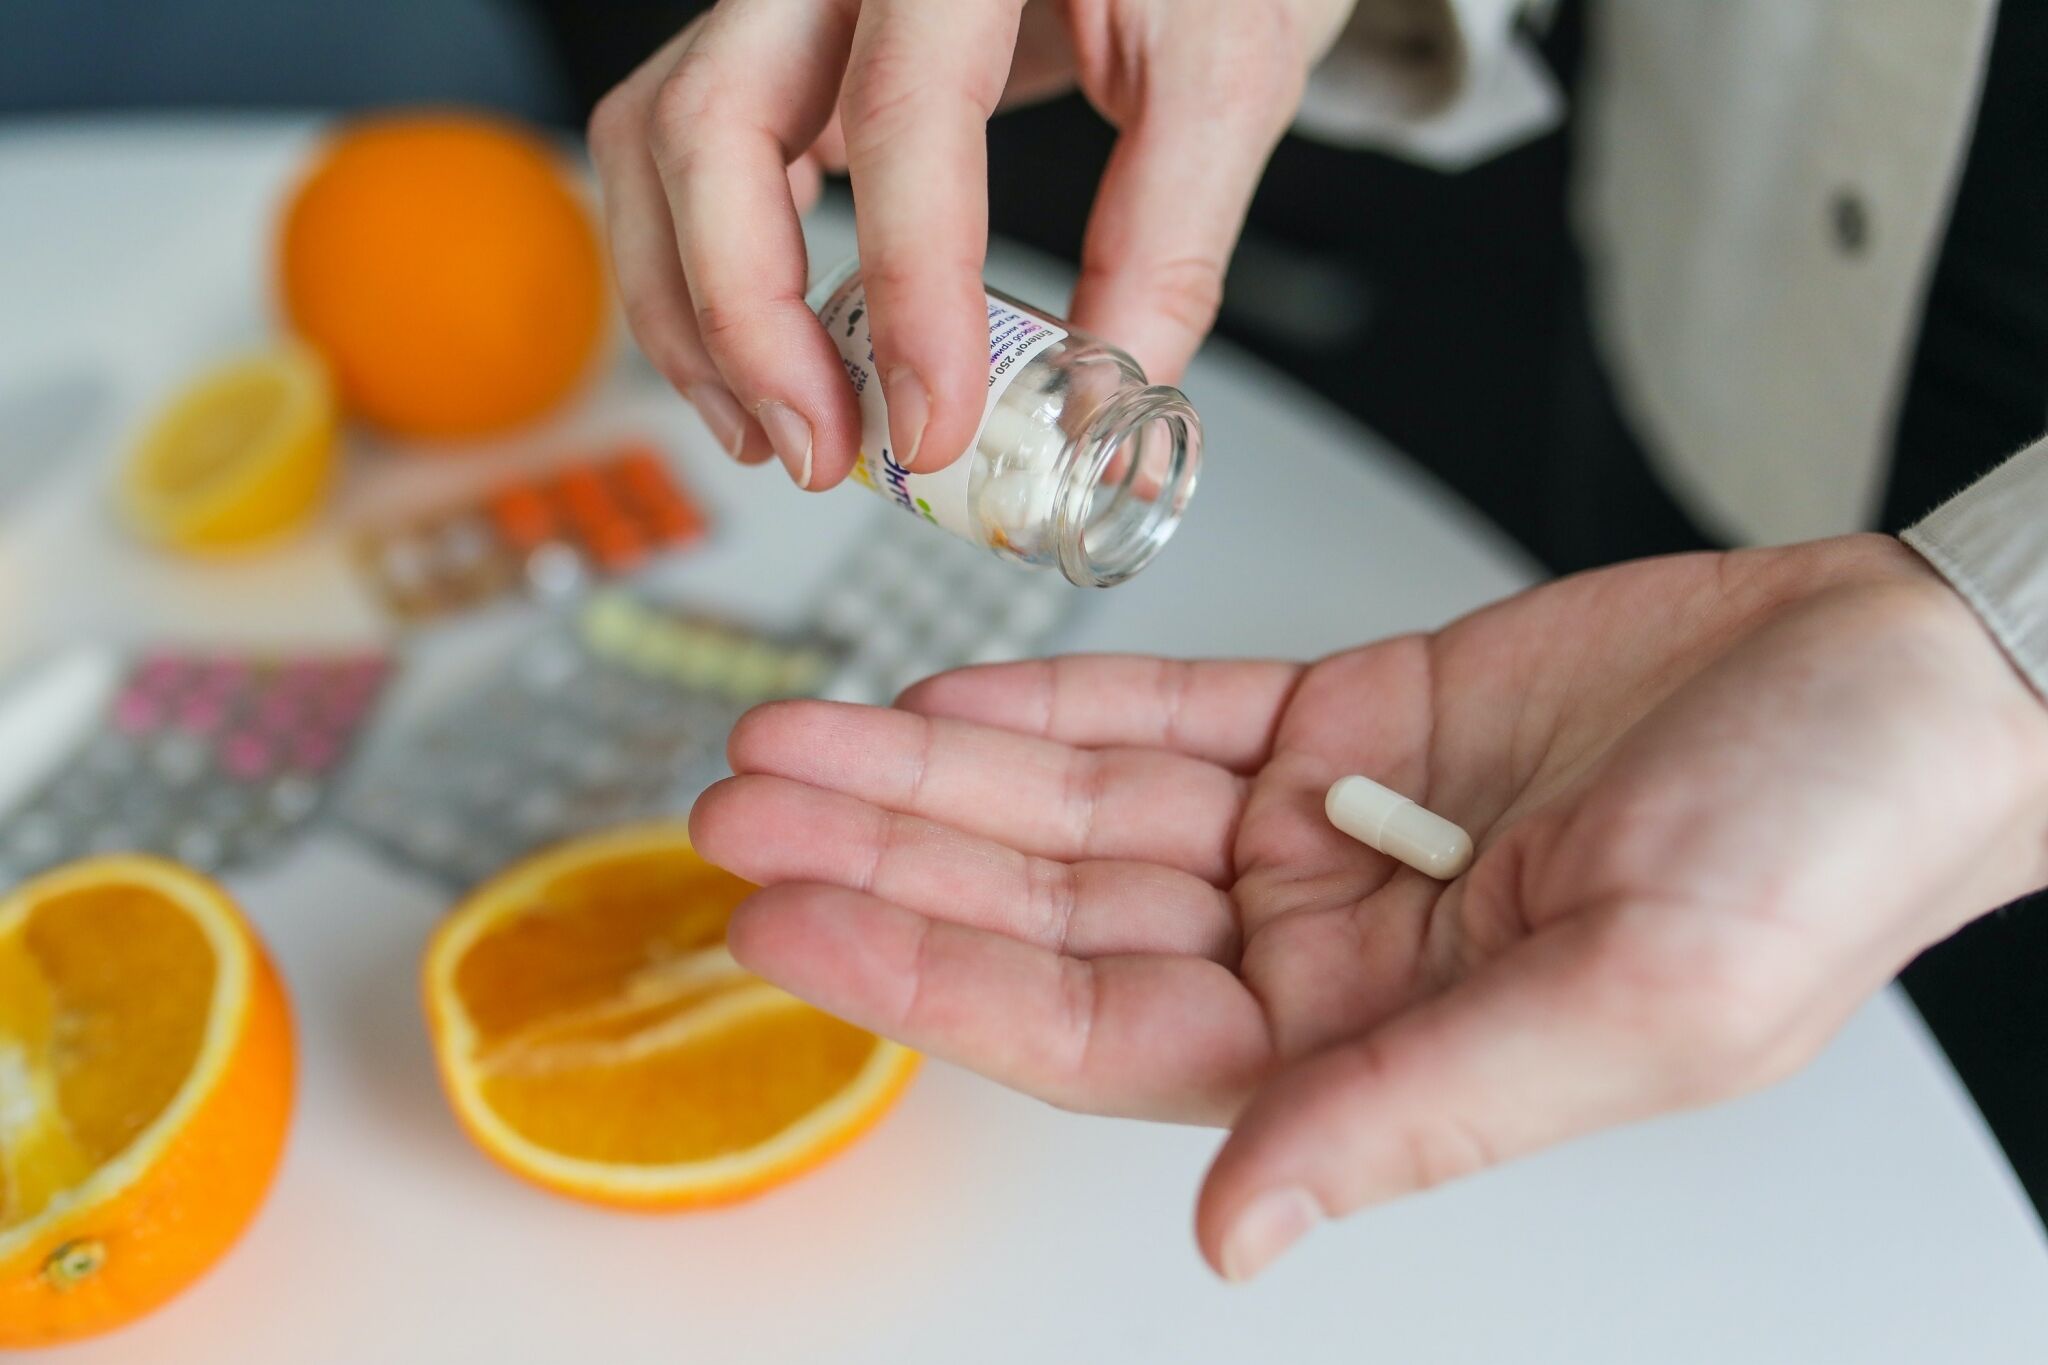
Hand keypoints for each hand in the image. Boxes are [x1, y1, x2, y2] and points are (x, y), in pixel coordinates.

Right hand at [587, 0, 1357, 487]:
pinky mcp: (775, 42)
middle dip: (745, 320)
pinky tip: (771, 360)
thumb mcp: (1229, 69)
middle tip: (822, 450)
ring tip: (779, 432)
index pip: (901, 114)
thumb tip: (1096, 414)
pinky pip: (679, 149)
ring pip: (655, 140)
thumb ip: (1167, 242)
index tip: (934, 426)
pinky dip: (697, 271)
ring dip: (692, 312)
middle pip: (708, 122)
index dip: (909, 292)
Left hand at [691, 534, 2047, 1278]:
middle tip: (742, 805)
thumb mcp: (1633, 1004)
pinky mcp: (1342, 723)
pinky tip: (952, 695)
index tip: (790, 915)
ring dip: (939, 770)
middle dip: (893, 855)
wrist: (1896, 686)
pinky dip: (1057, 702)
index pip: (1088, 1027)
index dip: (927, 976)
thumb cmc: (1819, 852)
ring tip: (797, 734)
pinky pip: (1166, 715)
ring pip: (1080, 805)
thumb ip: (1414, 1114)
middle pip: (1049, 910)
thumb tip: (1235, 1229)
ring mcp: (1316, 835)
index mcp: (1368, 1053)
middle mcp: (1317, 953)